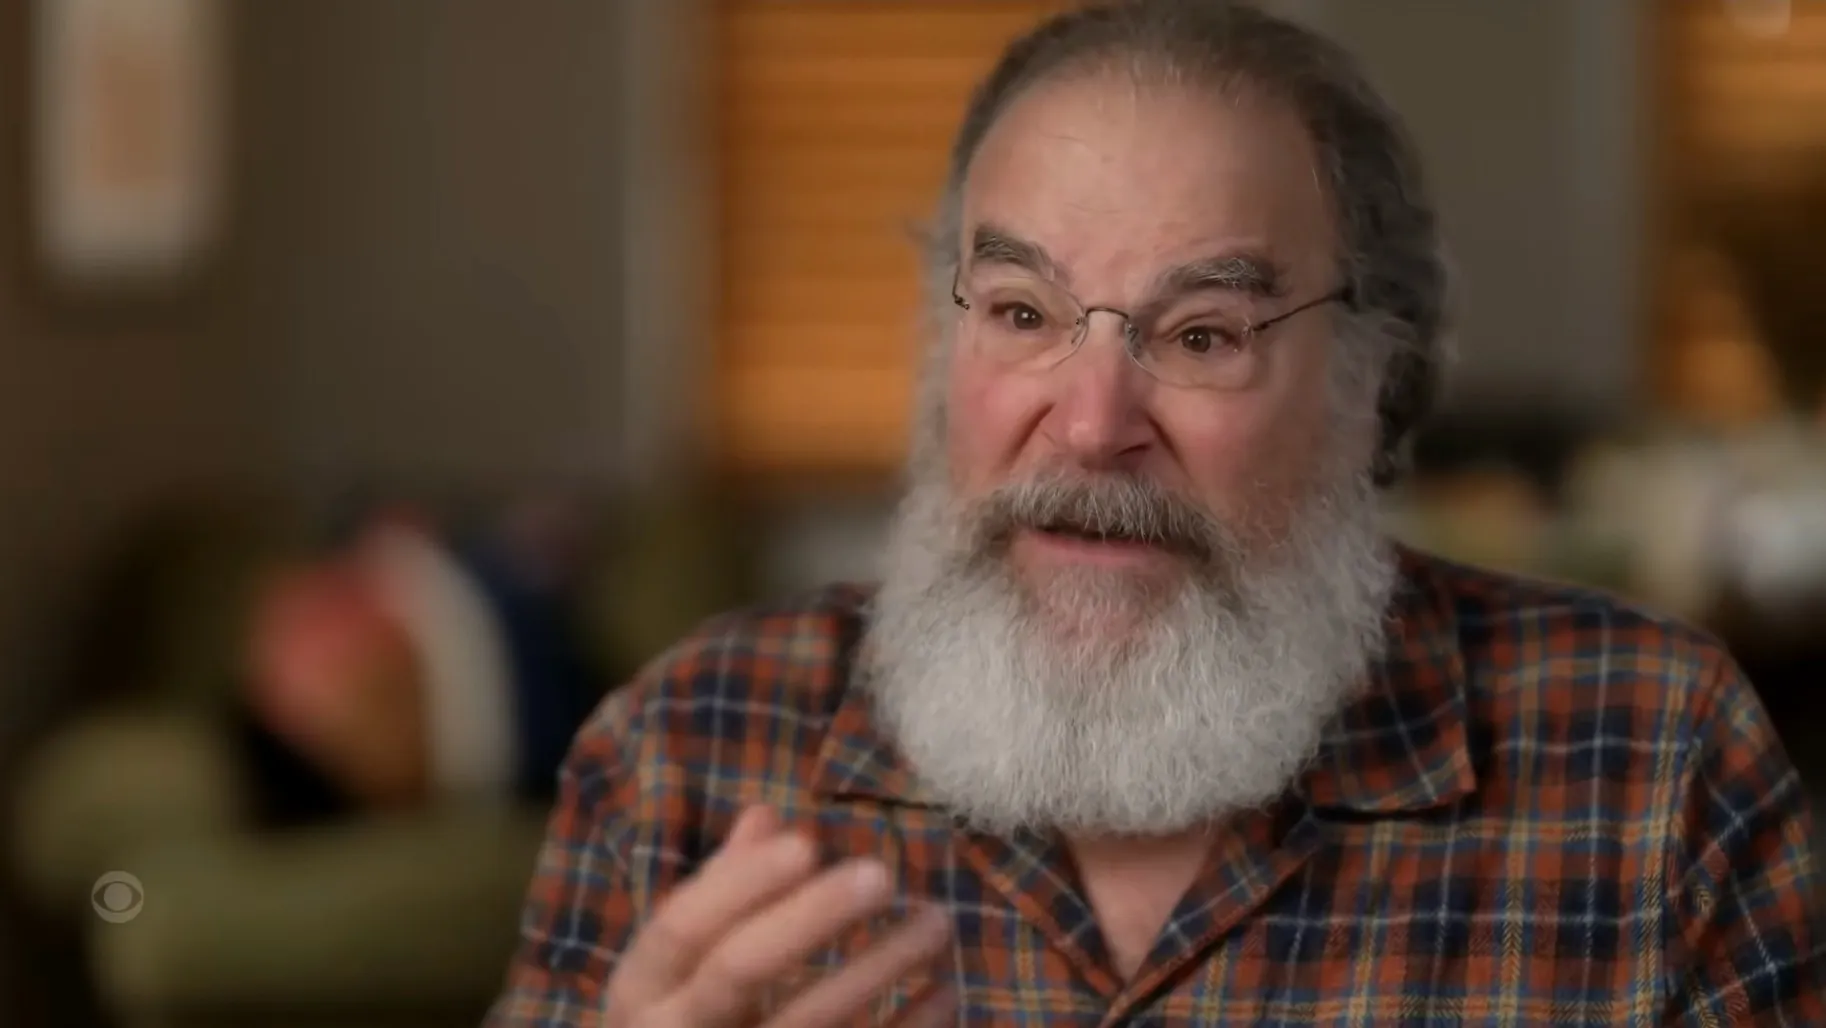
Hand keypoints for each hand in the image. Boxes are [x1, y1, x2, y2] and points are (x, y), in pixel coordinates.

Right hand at [603, 805, 954, 1026]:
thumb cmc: (689, 1023)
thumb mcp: (680, 967)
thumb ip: (722, 894)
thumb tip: (767, 816)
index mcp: (640, 991)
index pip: (679, 926)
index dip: (741, 884)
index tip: (808, 843)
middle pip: (737, 972)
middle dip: (808, 918)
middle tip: (882, 873)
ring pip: (808, 1026)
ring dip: (879, 969)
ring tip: (938, 921)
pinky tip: (946, 992)